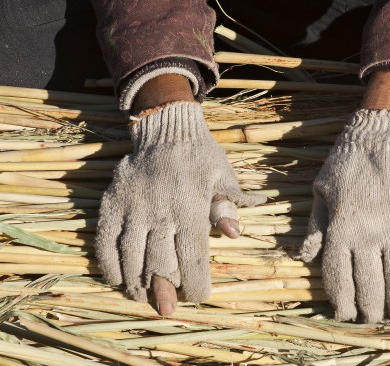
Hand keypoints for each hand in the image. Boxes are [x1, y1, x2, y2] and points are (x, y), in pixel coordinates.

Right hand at [96, 102, 265, 313]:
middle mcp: (160, 210)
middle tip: (168, 309)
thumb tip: (234, 234)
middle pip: (160, 261)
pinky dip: (108, 263)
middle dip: (166, 289)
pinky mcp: (112, 203)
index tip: (200, 297)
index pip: (193, 255)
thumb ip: (227, 206)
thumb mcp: (224, 176)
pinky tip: (117, 278)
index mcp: (190, 206)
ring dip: (136, 281)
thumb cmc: (202, 157)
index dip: (197, 282)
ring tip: (142, 297)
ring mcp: (132, 207)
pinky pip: (105, 239)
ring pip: (130, 255)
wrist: (166, 129)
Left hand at [300, 109, 389, 322]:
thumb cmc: (350, 160)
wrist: (389, 134)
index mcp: (341, 229)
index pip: (338, 279)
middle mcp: (368, 236)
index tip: (346, 314)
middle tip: (374, 316)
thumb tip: (305, 258)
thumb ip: (315, 225)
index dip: (343, 302)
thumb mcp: (322, 188)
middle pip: (370, 287)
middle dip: (371, 309)